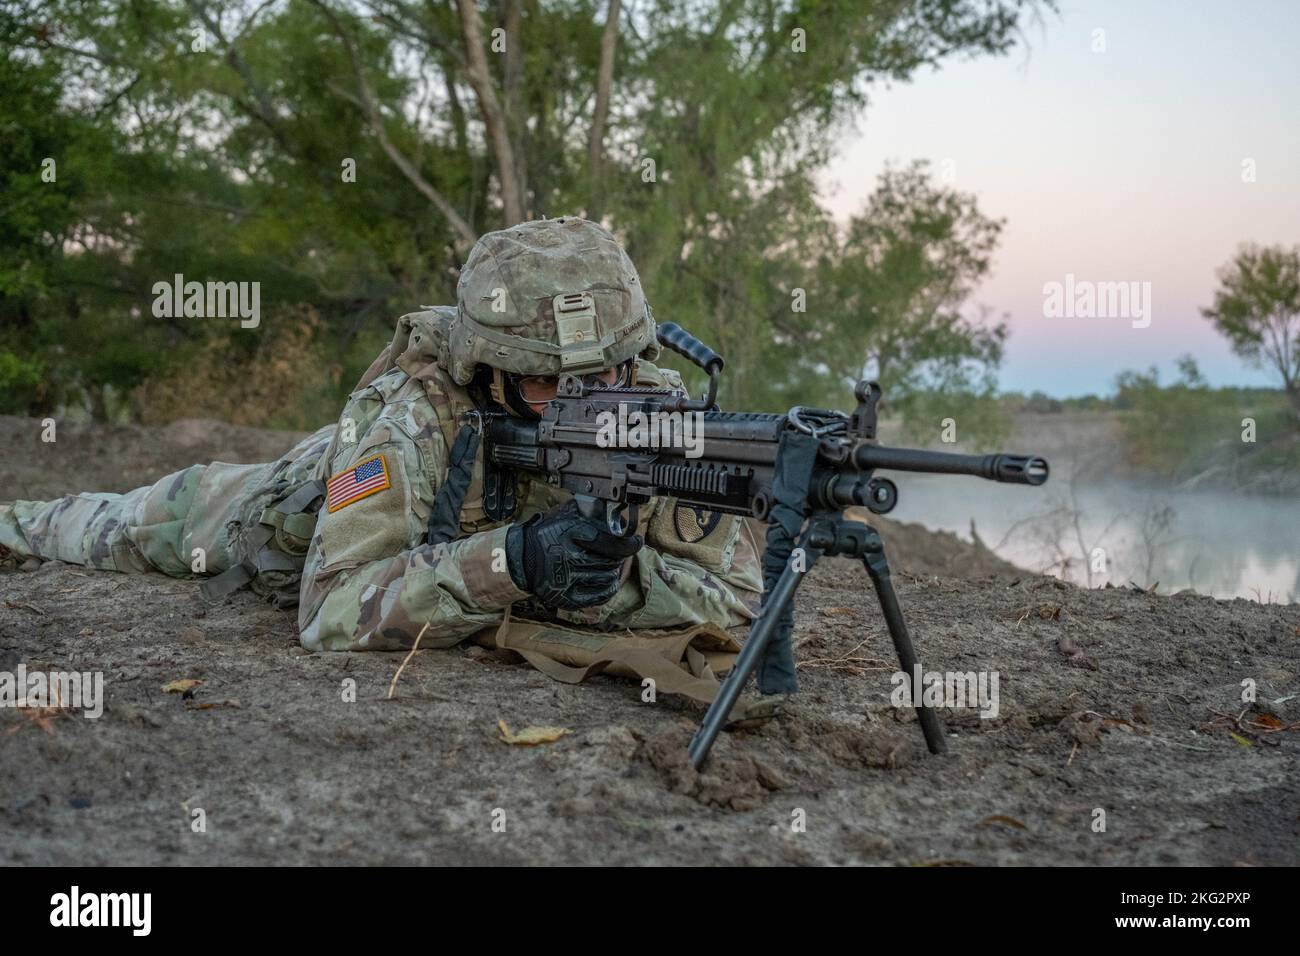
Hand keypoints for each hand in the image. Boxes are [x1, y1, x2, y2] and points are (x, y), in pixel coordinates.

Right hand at [506, 499, 642, 609]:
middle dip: (619, 556)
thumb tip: (616, 509)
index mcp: (571, 534)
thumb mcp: (566, 515)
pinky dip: (608, 588)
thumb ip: (590, 511)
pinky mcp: (567, 597)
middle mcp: (568, 558)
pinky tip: (607, 580)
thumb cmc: (547, 534)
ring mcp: (567, 580)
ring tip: (608, 564)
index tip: (636, 541)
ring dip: (613, 571)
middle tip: (617, 552)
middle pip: (612, 561)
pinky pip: (599, 596)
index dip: (630, 543)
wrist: (522, 558)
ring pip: (608, 578)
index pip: (612, 543)